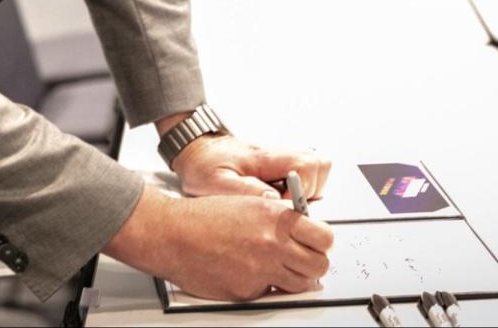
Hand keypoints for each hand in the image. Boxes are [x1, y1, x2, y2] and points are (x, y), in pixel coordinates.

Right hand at [104, 185, 334, 300]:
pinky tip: (249, 271)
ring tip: (277, 267)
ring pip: (299, 284)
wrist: (173, 235)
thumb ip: (278, 216)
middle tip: (304, 260)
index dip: (322, 242)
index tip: (318, 243)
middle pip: (318, 265)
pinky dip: (264, 286)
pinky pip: (269, 293)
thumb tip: (301, 227)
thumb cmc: (204, 217)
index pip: (324, 237)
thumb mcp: (249, 203)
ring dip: (293, 278)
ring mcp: (261, 271)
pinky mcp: (247, 291)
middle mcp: (272, 244)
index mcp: (275, 218)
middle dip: (313, 264)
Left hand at [169, 133, 331, 200]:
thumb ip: (244, 191)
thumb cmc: (204, 164)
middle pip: (319, 165)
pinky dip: (299, 191)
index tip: (285, 204)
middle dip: (311, 191)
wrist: (197, 150)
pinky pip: (304, 176)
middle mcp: (278, 155)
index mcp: (265, 157)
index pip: (306, 164)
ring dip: (308, 191)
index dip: (303, 188)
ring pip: (316, 170)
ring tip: (283, 205)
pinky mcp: (280, 167)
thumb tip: (274, 201)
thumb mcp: (214, 182)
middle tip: (287, 206)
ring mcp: (282, 160)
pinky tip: (278, 202)